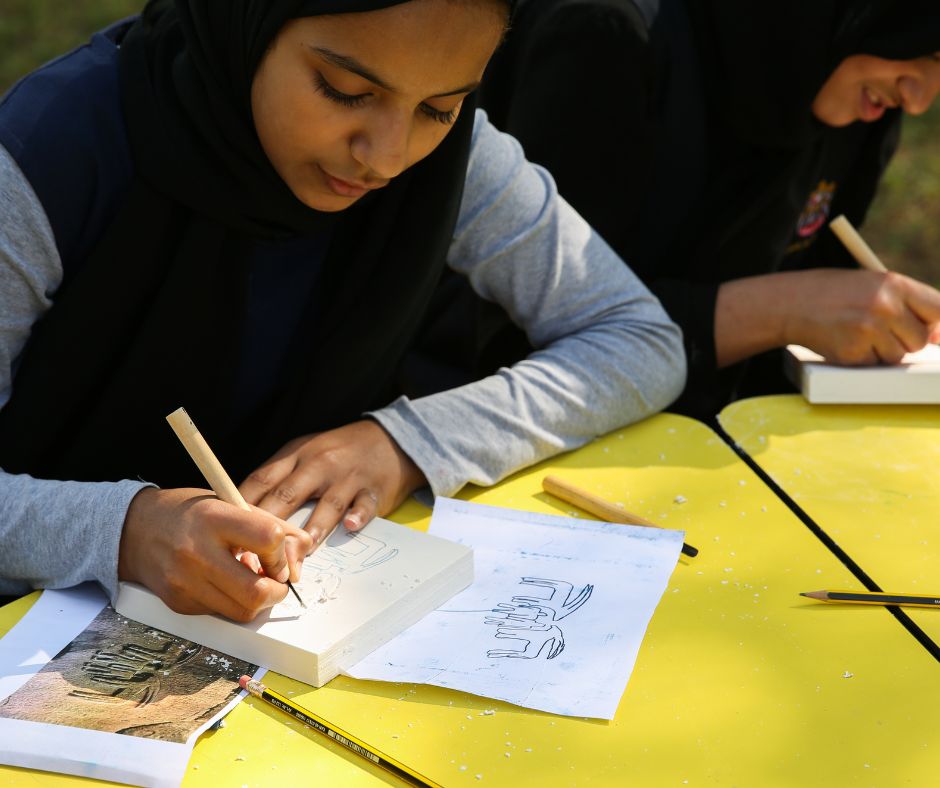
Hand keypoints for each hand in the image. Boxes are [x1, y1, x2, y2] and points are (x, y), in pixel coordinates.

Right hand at [118, 487, 312, 621]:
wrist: (136, 529)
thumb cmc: (192, 513)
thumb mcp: (233, 504)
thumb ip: (274, 527)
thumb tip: (299, 562)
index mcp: (215, 518)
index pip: (268, 539)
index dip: (281, 553)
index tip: (277, 554)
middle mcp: (197, 552)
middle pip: (257, 592)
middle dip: (277, 591)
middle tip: (275, 581)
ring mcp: (185, 583)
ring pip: (242, 612)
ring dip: (258, 602)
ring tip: (251, 580)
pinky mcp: (179, 603)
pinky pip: (221, 614)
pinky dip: (232, 603)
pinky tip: (225, 583)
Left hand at [239, 420, 426, 544]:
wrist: (387, 439)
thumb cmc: (336, 452)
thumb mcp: (302, 454)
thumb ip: (276, 480)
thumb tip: (240, 514)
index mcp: (295, 455)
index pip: (262, 480)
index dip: (241, 507)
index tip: (226, 532)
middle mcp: (318, 465)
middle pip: (289, 495)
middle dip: (269, 527)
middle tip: (253, 556)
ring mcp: (347, 477)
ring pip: (327, 504)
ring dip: (312, 528)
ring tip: (299, 554)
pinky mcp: (373, 489)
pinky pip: (364, 504)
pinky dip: (358, 515)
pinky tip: (350, 526)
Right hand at [715, 269, 939, 366]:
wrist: (789, 304)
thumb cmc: (832, 292)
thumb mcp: (870, 284)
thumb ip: (903, 302)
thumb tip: (938, 334)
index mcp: (893, 284)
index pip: (939, 309)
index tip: (937, 334)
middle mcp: (885, 307)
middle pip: (919, 339)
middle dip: (905, 340)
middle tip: (882, 331)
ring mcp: (869, 331)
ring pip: (897, 356)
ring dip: (883, 351)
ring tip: (858, 334)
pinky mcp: (853, 353)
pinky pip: (873, 364)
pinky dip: (862, 358)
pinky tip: (845, 341)